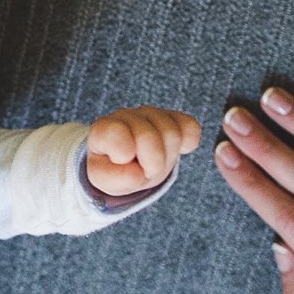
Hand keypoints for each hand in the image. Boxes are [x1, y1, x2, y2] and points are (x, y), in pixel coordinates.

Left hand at [86, 107, 201, 195]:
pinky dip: (188, 142)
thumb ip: (113, 178)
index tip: (121, 161)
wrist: (125, 161)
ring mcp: (150, 115)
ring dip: (167, 157)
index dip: (123, 154)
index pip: (115, 134)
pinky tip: (178, 150)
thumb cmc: (111, 169)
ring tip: (154, 163)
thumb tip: (138, 174)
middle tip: (145, 172)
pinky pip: (190, 127)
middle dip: (151, 163)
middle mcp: (126, 116)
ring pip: (171, 132)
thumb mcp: (103, 179)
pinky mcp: (174, 118)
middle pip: (149, 136)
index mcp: (103, 129)